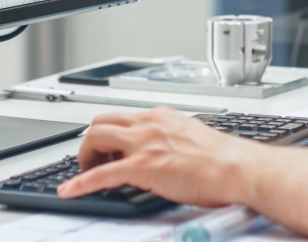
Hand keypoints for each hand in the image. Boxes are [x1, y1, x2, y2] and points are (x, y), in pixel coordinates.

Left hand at [60, 108, 307, 241]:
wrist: (237, 168)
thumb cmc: (225, 159)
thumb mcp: (193, 138)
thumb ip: (175, 139)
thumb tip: (168, 152)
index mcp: (162, 117)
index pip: (124, 117)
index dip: (111, 133)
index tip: (107, 146)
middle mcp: (149, 124)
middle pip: (102, 122)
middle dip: (91, 140)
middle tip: (93, 159)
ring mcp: (143, 144)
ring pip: (95, 138)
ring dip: (84, 156)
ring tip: (84, 172)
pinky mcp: (141, 167)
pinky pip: (100, 174)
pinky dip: (80, 183)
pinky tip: (70, 191)